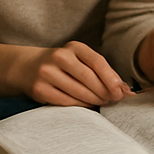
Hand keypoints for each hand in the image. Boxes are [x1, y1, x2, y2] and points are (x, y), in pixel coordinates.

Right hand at [12, 41, 131, 106]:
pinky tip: (88, 106)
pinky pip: (66, 101)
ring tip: (103, 102)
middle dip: (105, 92)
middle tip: (114, 100)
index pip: (97, 62)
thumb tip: (125, 90)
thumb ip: (100, 70)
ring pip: (78, 91)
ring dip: (95, 100)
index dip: (112, 78)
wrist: (27, 67)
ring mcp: (47, 73)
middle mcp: (59, 57)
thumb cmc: (63, 65)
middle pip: (89, 78)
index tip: (122, 91)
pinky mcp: (40, 89)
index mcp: (74, 47)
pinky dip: (80, 105)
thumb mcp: (79, 59)